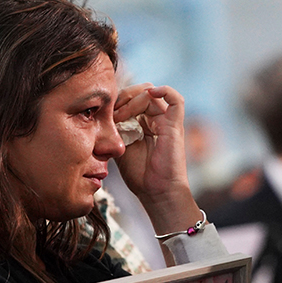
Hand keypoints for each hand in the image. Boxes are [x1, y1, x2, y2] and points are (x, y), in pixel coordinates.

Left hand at [113, 84, 187, 203]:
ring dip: (132, 101)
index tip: (105, 113)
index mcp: (144, 124)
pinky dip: (164, 91)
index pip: (132, 99)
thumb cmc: (140, 175)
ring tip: (120, 116)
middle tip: (112, 113)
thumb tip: (105, 112)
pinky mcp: (175, 125)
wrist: (156, 192)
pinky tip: (150, 93)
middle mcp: (157, 120)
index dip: (117, 101)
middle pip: (141, 92)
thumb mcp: (120, 146)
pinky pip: (176, 99)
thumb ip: (116, 128)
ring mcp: (167, 121)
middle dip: (123, 97)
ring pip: (151, 94)